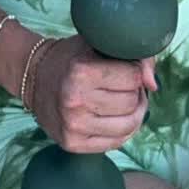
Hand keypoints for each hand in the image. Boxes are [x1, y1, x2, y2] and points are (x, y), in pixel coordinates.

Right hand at [28, 35, 157, 152]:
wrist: (34, 77)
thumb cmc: (72, 58)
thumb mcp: (98, 44)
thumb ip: (134, 55)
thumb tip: (154, 85)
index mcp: (80, 72)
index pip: (133, 78)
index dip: (135, 72)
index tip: (126, 69)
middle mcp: (74, 101)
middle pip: (131, 103)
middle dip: (135, 93)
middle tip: (124, 86)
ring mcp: (72, 126)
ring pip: (128, 125)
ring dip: (133, 113)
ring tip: (123, 101)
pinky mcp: (72, 144)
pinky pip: (115, 143)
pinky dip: (122, 130)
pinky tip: (115, 117)